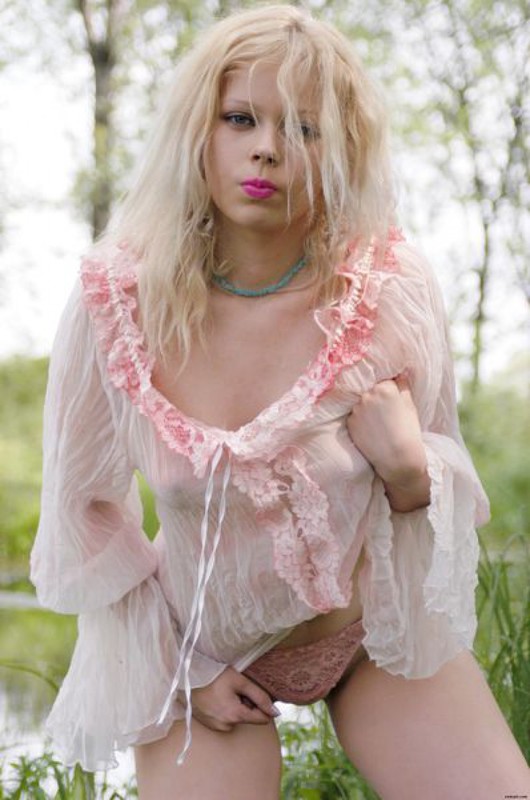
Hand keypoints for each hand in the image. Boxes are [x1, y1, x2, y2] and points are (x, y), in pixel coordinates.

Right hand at [182, 666, 280, 732]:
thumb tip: (276, 712)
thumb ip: (260, 696)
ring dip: (236, 706)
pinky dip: (225, 709)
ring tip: (224, 691)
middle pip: (248, 717)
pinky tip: (216, 697)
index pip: (262, 719)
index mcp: (235, 716)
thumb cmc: (214, 675)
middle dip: (247, 704)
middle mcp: (226, 726)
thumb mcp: (240, 681)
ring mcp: (216, 727)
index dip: (263, 705)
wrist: (186, 676)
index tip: (253, 692)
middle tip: (235, 688)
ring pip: (237, 718)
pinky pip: (225, 719)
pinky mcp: (208, 725)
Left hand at [346, 375, 429, 511]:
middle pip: (370, 389)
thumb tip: (398, 373)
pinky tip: (372, 429)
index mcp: (385, 387)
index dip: (389, 388)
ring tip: (379, 421)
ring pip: (361, 402)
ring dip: (367, 407)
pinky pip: (355, 415)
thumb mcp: (410, 404)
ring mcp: (356, 409)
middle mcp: (367, 395)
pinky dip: (362, 419)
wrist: (398, 459)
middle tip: (385, 410)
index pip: (384, 379)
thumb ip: (402, 385)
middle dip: (376, 395)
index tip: (392, 397)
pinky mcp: (350, 422)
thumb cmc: (408, 430)